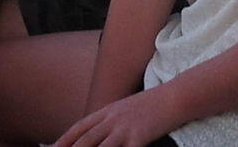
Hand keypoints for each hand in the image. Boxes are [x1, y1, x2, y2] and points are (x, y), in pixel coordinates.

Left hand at [53, 92, 172, 146]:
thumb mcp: (125, 110)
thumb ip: (109, 121)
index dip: (63, 140)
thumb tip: (96, 133)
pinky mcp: (139, 136)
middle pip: (85, 139)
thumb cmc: (151, 106)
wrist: (174, 97)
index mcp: (107, 112)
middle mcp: (112, 119)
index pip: (79, 128)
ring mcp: (124, 128)